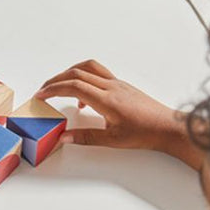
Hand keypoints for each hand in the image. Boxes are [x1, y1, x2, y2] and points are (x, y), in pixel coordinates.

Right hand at [35, 59, 201, 168]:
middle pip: (77, 73)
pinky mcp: (121, 85)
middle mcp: (111, 87)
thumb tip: (64, 137)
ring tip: (59, 87)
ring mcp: (117, 83)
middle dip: (56, 80)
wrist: (168, 127)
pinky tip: (83, 98)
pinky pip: (98, 74)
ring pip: (87, 68)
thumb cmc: (145, 133)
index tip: (40, 95)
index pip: (74, 86)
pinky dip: (83, 78)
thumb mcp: (113, 140)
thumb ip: (86, 137)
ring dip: (69, 73)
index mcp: (107, 100)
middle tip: (43, 90)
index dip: (54, 89)